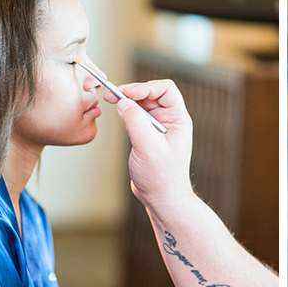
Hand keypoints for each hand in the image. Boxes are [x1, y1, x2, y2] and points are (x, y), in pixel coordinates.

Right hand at [104, 79, 195, 211]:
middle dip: (132, 91)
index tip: (128, 93)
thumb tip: (123, 102)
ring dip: (127, 100)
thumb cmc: (162, 177)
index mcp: (179, 120)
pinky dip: (126, 111)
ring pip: (142, 104)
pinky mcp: (148, 135)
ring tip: (109, 99)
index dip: (146, 87)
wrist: (162, 199)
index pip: (166, 90)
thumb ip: (135, 122)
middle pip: (152, 94)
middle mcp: (170, 121)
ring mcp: (159, 128)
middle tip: (111, 94)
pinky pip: (137, 116)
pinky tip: (116, 111)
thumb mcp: (148, 147)